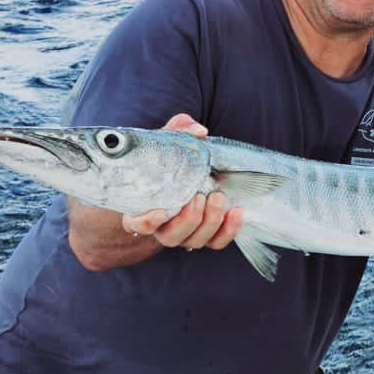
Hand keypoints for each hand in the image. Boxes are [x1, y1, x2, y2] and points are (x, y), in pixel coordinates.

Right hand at [120, 114, 243, 251]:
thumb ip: (178, 131)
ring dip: (210, 221)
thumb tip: (199, 131)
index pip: (136, 224)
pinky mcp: (206, 235)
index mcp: (143, 208)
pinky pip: (217, 242)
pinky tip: (237, 212)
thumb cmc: (170, 160)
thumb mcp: (168, 143)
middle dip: (189, 219)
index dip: (145, 223)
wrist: (183, 175)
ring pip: (195, 241)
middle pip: (171, 237)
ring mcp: (184, 234)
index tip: (159, 211)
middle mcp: (162, 226)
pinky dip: (229, 230)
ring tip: (218, 197)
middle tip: (200, 195)